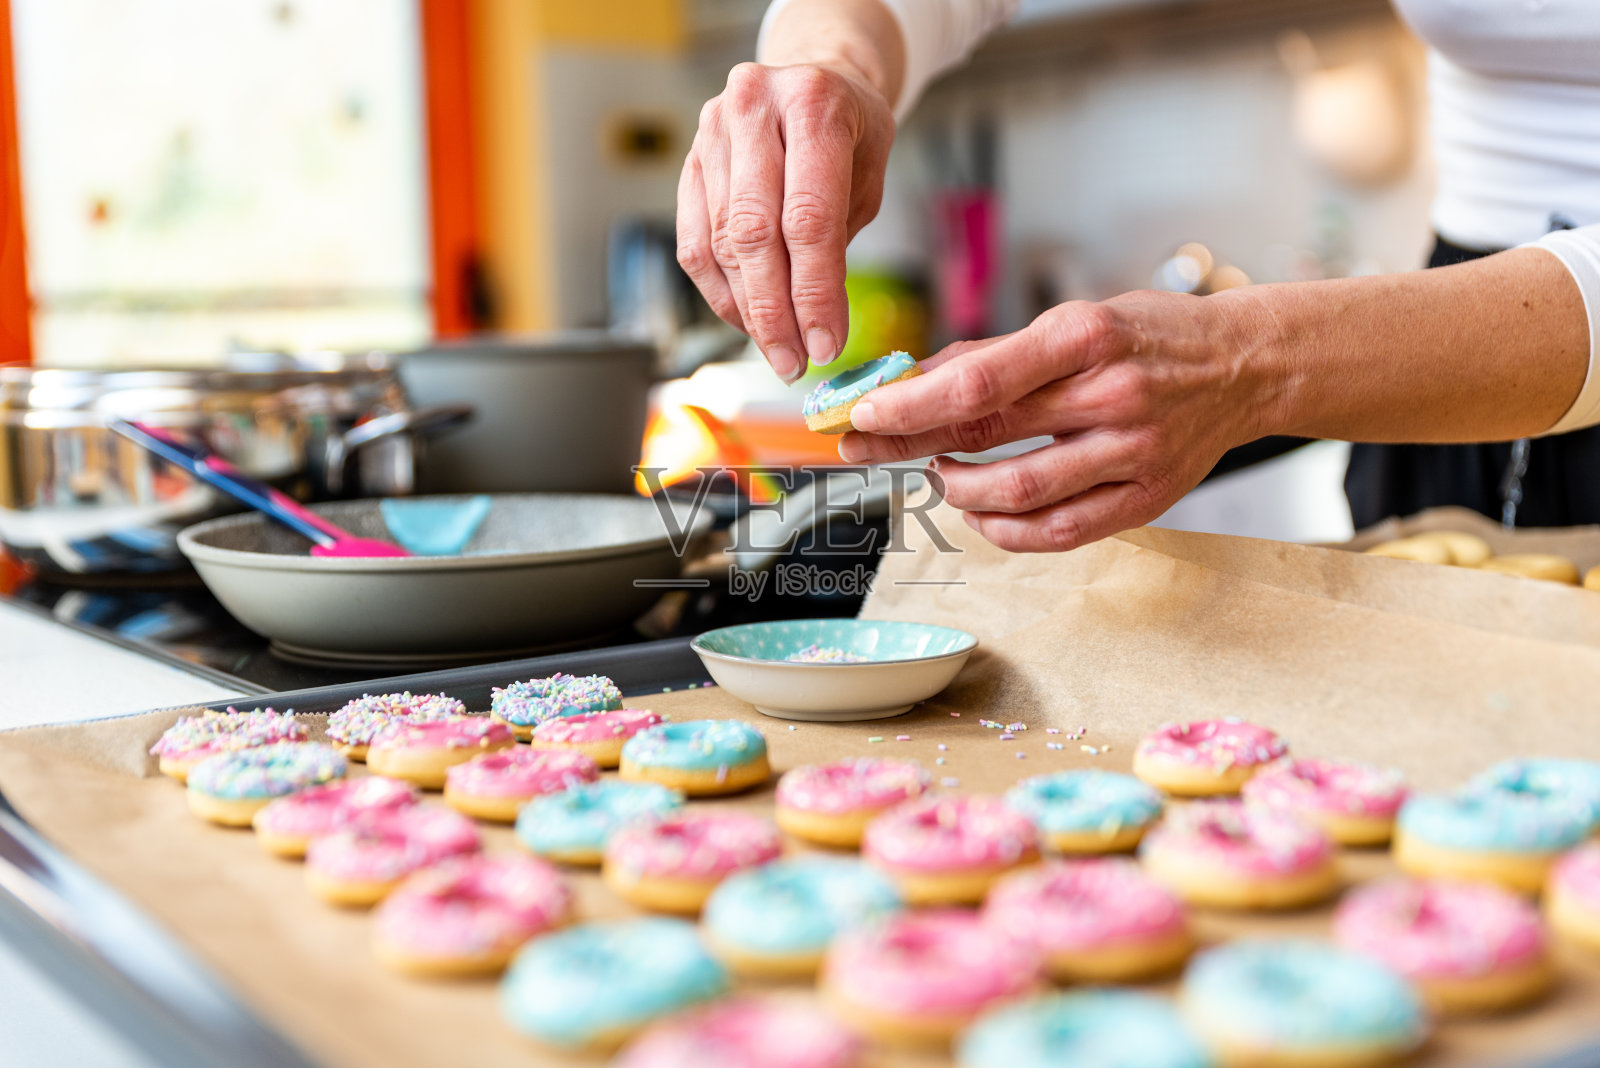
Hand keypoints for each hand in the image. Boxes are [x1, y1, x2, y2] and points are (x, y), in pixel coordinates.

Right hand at [677, 62, 893, 381]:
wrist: (812, 80)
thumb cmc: (848, 133)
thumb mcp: (867, 175)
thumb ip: (839, 241)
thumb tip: (817, 327)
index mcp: (812, 102)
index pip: (807, 217)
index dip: (814, 292)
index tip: (824, 344)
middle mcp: (753, 108)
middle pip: (754, 234)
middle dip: (774, 311)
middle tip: (794, 362)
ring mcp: (710, 132)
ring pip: (719, 244)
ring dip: (748, 310)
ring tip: (776, 348)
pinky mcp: (687, 162)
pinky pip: (693, 244)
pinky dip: (719, 292)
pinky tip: (746, 319)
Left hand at [836, 291, 1283, 550]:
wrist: (1245, 366)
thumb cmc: (1149, 337)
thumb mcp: (1074, 320)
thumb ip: (994, 355)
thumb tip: (909, 381)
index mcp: (1086, 336)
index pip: (980, 381)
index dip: (911, 405)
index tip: (862, 415)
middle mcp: (1113, 394)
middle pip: (988, 433)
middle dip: (910, 445)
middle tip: (864, 448)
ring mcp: (1134, 452)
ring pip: (1020, 493)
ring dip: (959, 490)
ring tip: (938, 474)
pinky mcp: (1148, 498)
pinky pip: (1060, 532)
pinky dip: (1006, 529)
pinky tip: (982, 511)